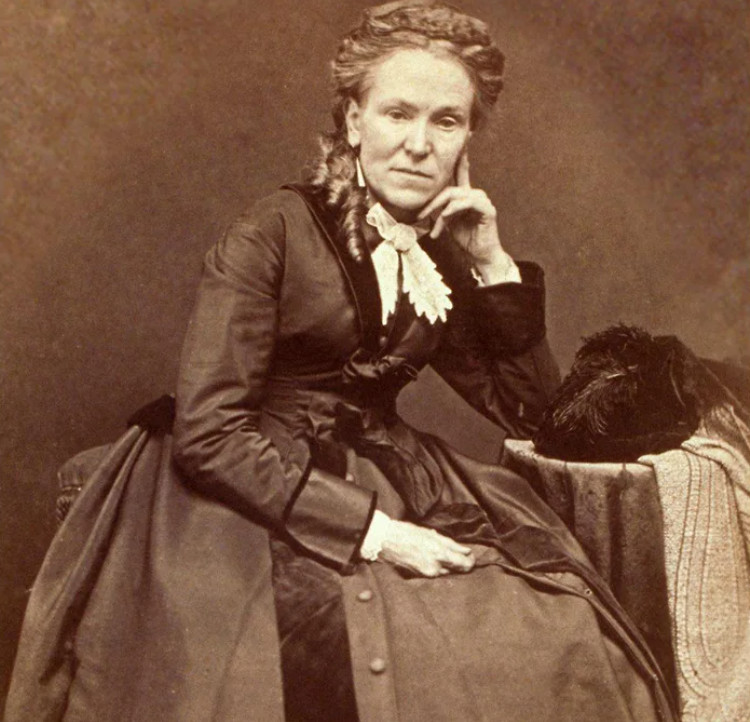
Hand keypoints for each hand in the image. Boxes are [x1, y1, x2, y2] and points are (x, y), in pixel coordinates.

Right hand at [378, 519, 475, 577]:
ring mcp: (427, 573)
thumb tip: (466, 551)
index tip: (472, 557)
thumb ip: (451, 544)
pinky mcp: (420, 577)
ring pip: (446, 571)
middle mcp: (435, 566)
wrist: (385, 541)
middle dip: (461, 564)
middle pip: (457, 570)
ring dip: (447, 565)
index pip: (464, 563)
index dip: (471, 561)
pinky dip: (437, 567)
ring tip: (440, 554)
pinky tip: (430, 558)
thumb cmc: (407, 533)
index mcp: (439, 552)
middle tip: (462, 556)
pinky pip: (435, 573)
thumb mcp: (431, 534)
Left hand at [418, 151, 515, 282]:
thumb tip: (427, 207)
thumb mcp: (447, 222)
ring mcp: (482, 200)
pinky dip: (453, 210)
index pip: (461, 171)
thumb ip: (440, 210)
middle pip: (449, 188)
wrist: (481, 255)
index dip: (461, 154)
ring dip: (441, 212)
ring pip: (455, 196)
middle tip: (420, 216)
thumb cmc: (466, 239)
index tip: (464, 136)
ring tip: (436, 228)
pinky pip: (466, 202)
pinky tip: (447, 218)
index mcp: (465, 195)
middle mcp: (475, 194)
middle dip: (432, 203)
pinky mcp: (487, 210)